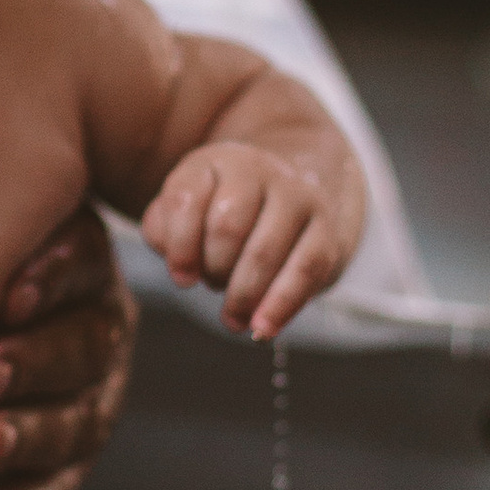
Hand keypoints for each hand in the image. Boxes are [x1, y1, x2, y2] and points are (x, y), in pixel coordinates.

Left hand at [0, 205, 135, 489]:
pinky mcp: (72, 458)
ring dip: (24, 435)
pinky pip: (62, 486)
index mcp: (76, 257)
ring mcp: (92, 394)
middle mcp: (96, 324)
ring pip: (77, 419)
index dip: (50, 277)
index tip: (4, 296)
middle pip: (82, 344)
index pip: (80, 259)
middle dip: (26, 363)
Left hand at [140, 140, 350, 338]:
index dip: (178, 245)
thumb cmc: (224, 209)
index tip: (180, 278)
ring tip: (232, 318)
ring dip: (243, 294)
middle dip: (214, 269)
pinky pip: (305, 270)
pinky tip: (263, 329)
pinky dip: (281, 305)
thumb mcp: (188, 206)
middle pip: (227, 226)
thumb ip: (164, 230)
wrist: (291, 192)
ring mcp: (296, 197)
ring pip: (264, 251)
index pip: (186, 198)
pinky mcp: (325, 229)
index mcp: (214, 161)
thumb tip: (181, 269)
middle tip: (213, 286)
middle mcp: (258, 170)